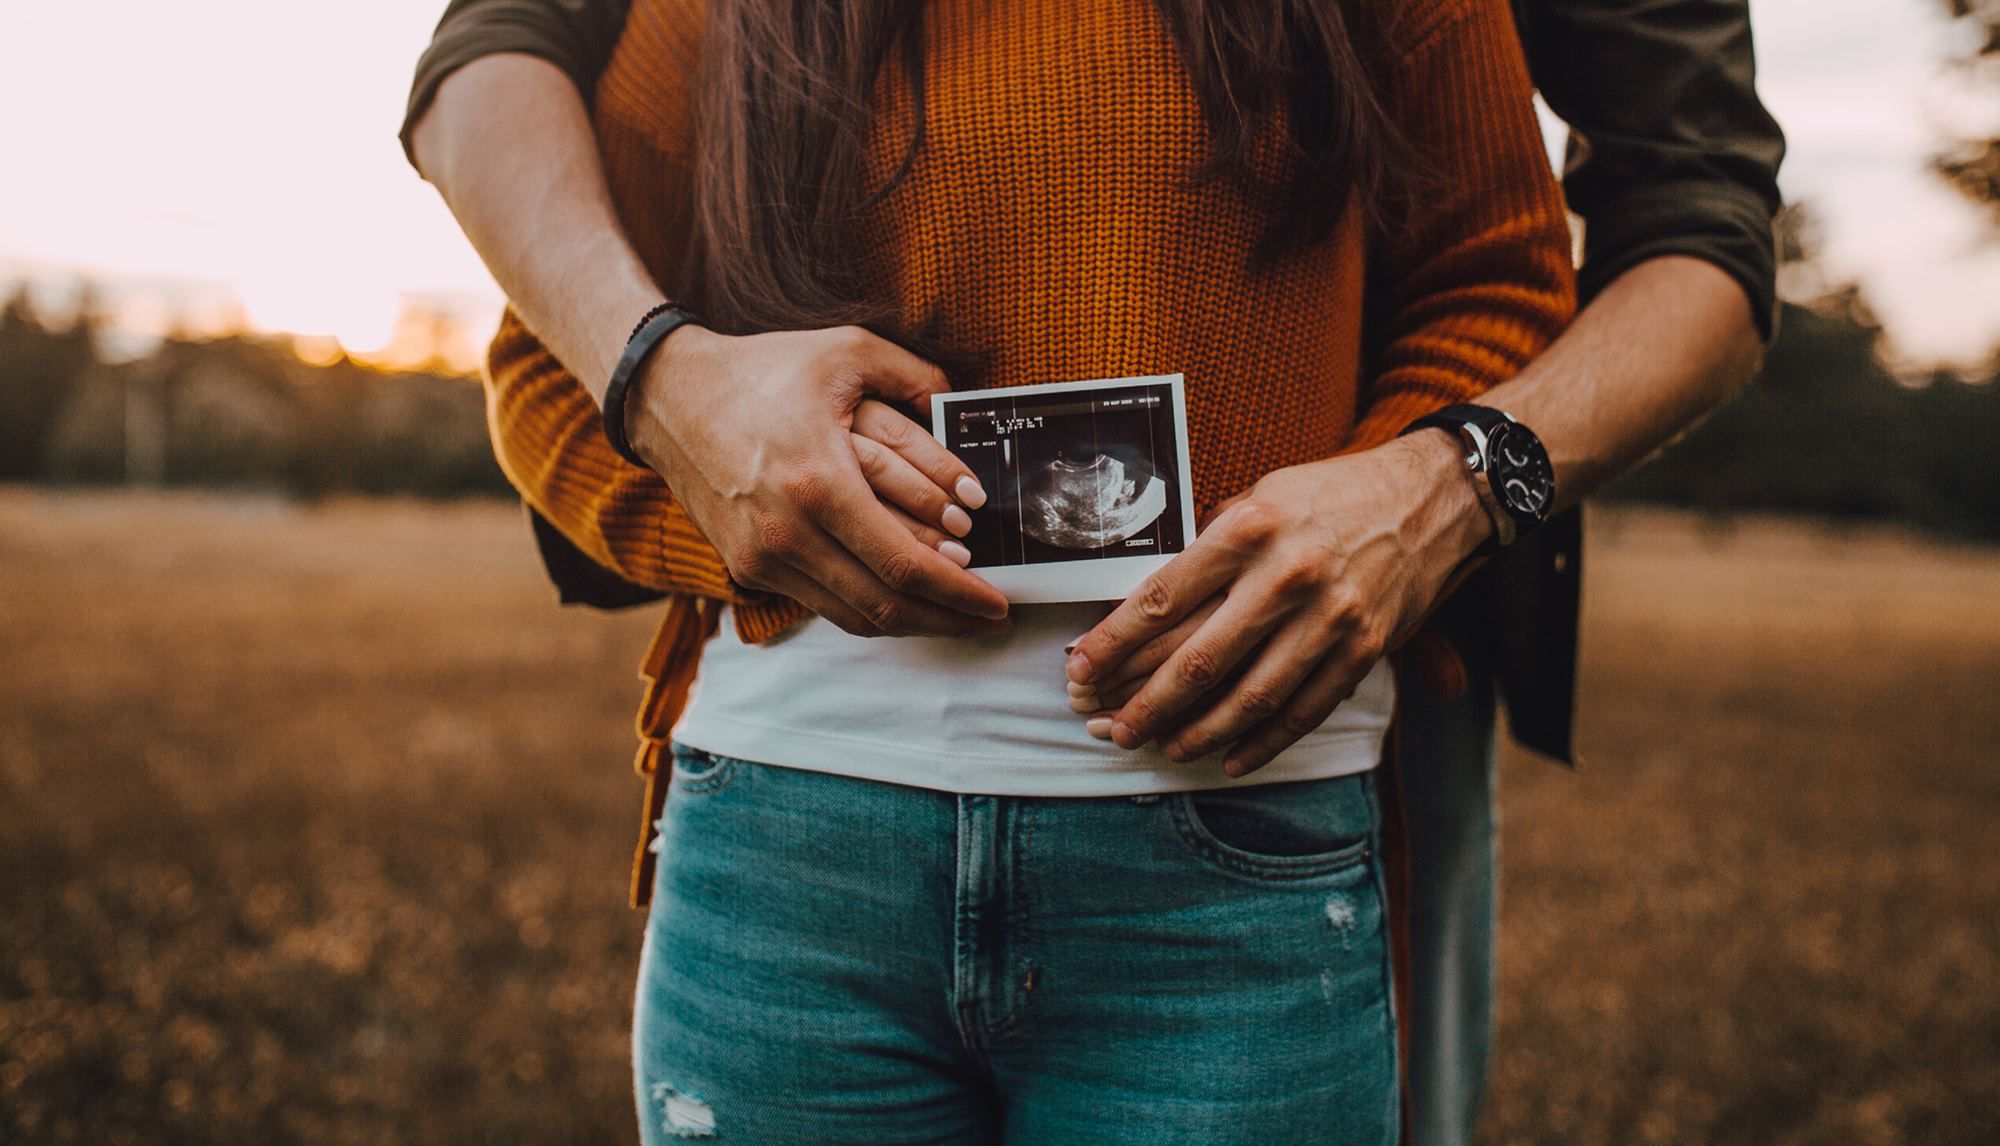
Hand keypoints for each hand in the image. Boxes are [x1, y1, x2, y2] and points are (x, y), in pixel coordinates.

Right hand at [627, 323, 1009, 636]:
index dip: (960, 593)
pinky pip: (823, 604)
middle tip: (990, 617)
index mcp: (818, 483)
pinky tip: (902, 597)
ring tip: (956, 614)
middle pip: (884, 605)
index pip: (903, 565)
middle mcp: (787, 533)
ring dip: (912, 622)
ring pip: (854, 617)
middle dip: (948, 619)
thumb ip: (915, 375)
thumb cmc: (762, 370)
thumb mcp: (846, 351)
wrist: (668, 398)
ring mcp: (763, 558)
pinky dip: (869, 607)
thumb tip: (964, 406)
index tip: (998, 601)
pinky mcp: (748, 568)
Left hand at [1064, 432, 1487, 774]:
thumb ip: (1211, 547)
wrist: (1433, 497)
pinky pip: (1304, 710)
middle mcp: (1286, 575)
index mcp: (1249, 528)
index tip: (1079, 669)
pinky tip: (1228, 759)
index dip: (1112, 642)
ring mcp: (1330, 618)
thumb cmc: (1332, 494)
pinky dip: (1262, 742)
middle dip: (1144, 702)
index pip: (1162, 598)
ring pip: (1249, 696)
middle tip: (1108, 728)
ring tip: (1161, 747)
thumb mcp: (1262, 495)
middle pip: (1198, 659)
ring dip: (1197, 732)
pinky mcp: (1365, 648)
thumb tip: (1151, 604)